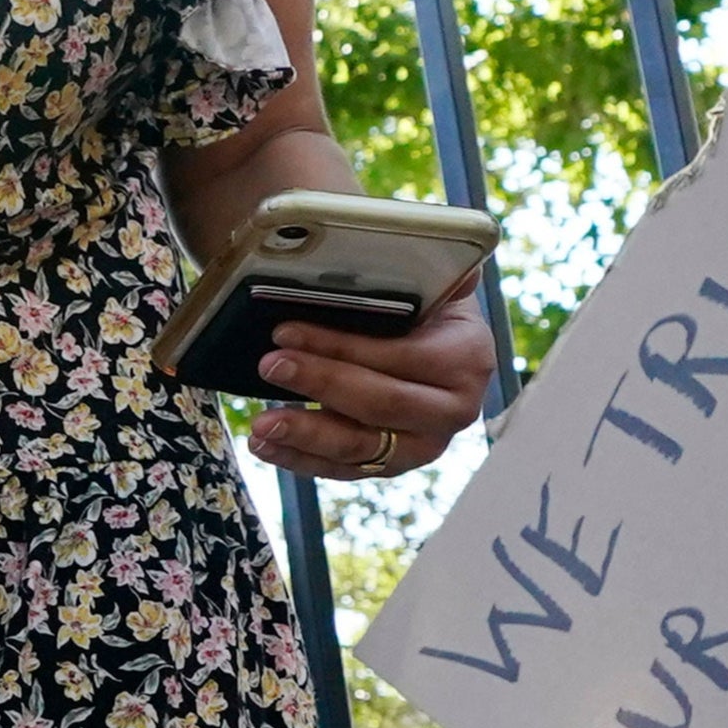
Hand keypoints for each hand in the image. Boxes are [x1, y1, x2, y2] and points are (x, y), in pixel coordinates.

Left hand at [243, 286, 493, 483]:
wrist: (428, 336)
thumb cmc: (418, 302)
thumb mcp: (429, 280)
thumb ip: (431, 269)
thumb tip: (432, 257)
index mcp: (468, 357)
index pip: (399, 357)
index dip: (341, 348)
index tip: (285, 331)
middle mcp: (454, 409)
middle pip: (381, 405)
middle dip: (320, 383)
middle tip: (269, 365)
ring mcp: (423, 443)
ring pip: (360, 448)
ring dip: (305, 436)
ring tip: (259, 424)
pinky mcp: (392, 464)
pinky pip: (344, 470)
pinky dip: (301, 460)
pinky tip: (266, 446)